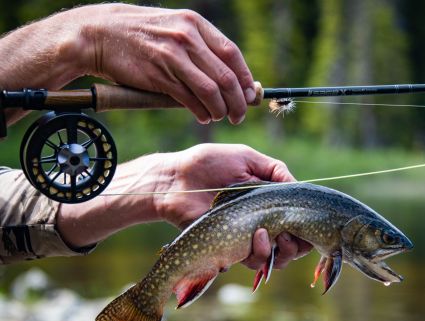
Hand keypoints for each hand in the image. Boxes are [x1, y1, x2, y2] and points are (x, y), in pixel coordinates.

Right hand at [1, 4, 254, 124]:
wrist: (99, 35)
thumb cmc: (140, 37)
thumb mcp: (173, 30)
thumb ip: (199, 49)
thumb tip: (226, 78)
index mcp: (195, 24)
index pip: (233, 54)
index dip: (245, 78)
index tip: (250, 95)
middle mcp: (188, 37)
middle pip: (226, 76)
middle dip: (238, 101)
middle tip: (240, 115)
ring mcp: (173, 56)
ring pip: (211, 90)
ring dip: (221, 110)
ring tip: (221, 117)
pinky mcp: (159, 75)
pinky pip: (189, 99)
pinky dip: (201, 112)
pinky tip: (204, 117)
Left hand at [154, 144, 312, 268]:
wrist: (176, 178)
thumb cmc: (210, 164)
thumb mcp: (247, 159)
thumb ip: (276, 171)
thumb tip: (301, 187)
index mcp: (267, 203)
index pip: (296, 223)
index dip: (307, 228)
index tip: (309, 224)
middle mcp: (259, 223)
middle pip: (290, 247)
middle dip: (298, 246)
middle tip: (291, 234)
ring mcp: (244, 238)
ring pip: (273, 260)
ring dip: (281, 252)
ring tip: (272, 234)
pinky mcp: (227, 249)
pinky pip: (249, 261)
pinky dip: (259, 254)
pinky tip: (257, 236)